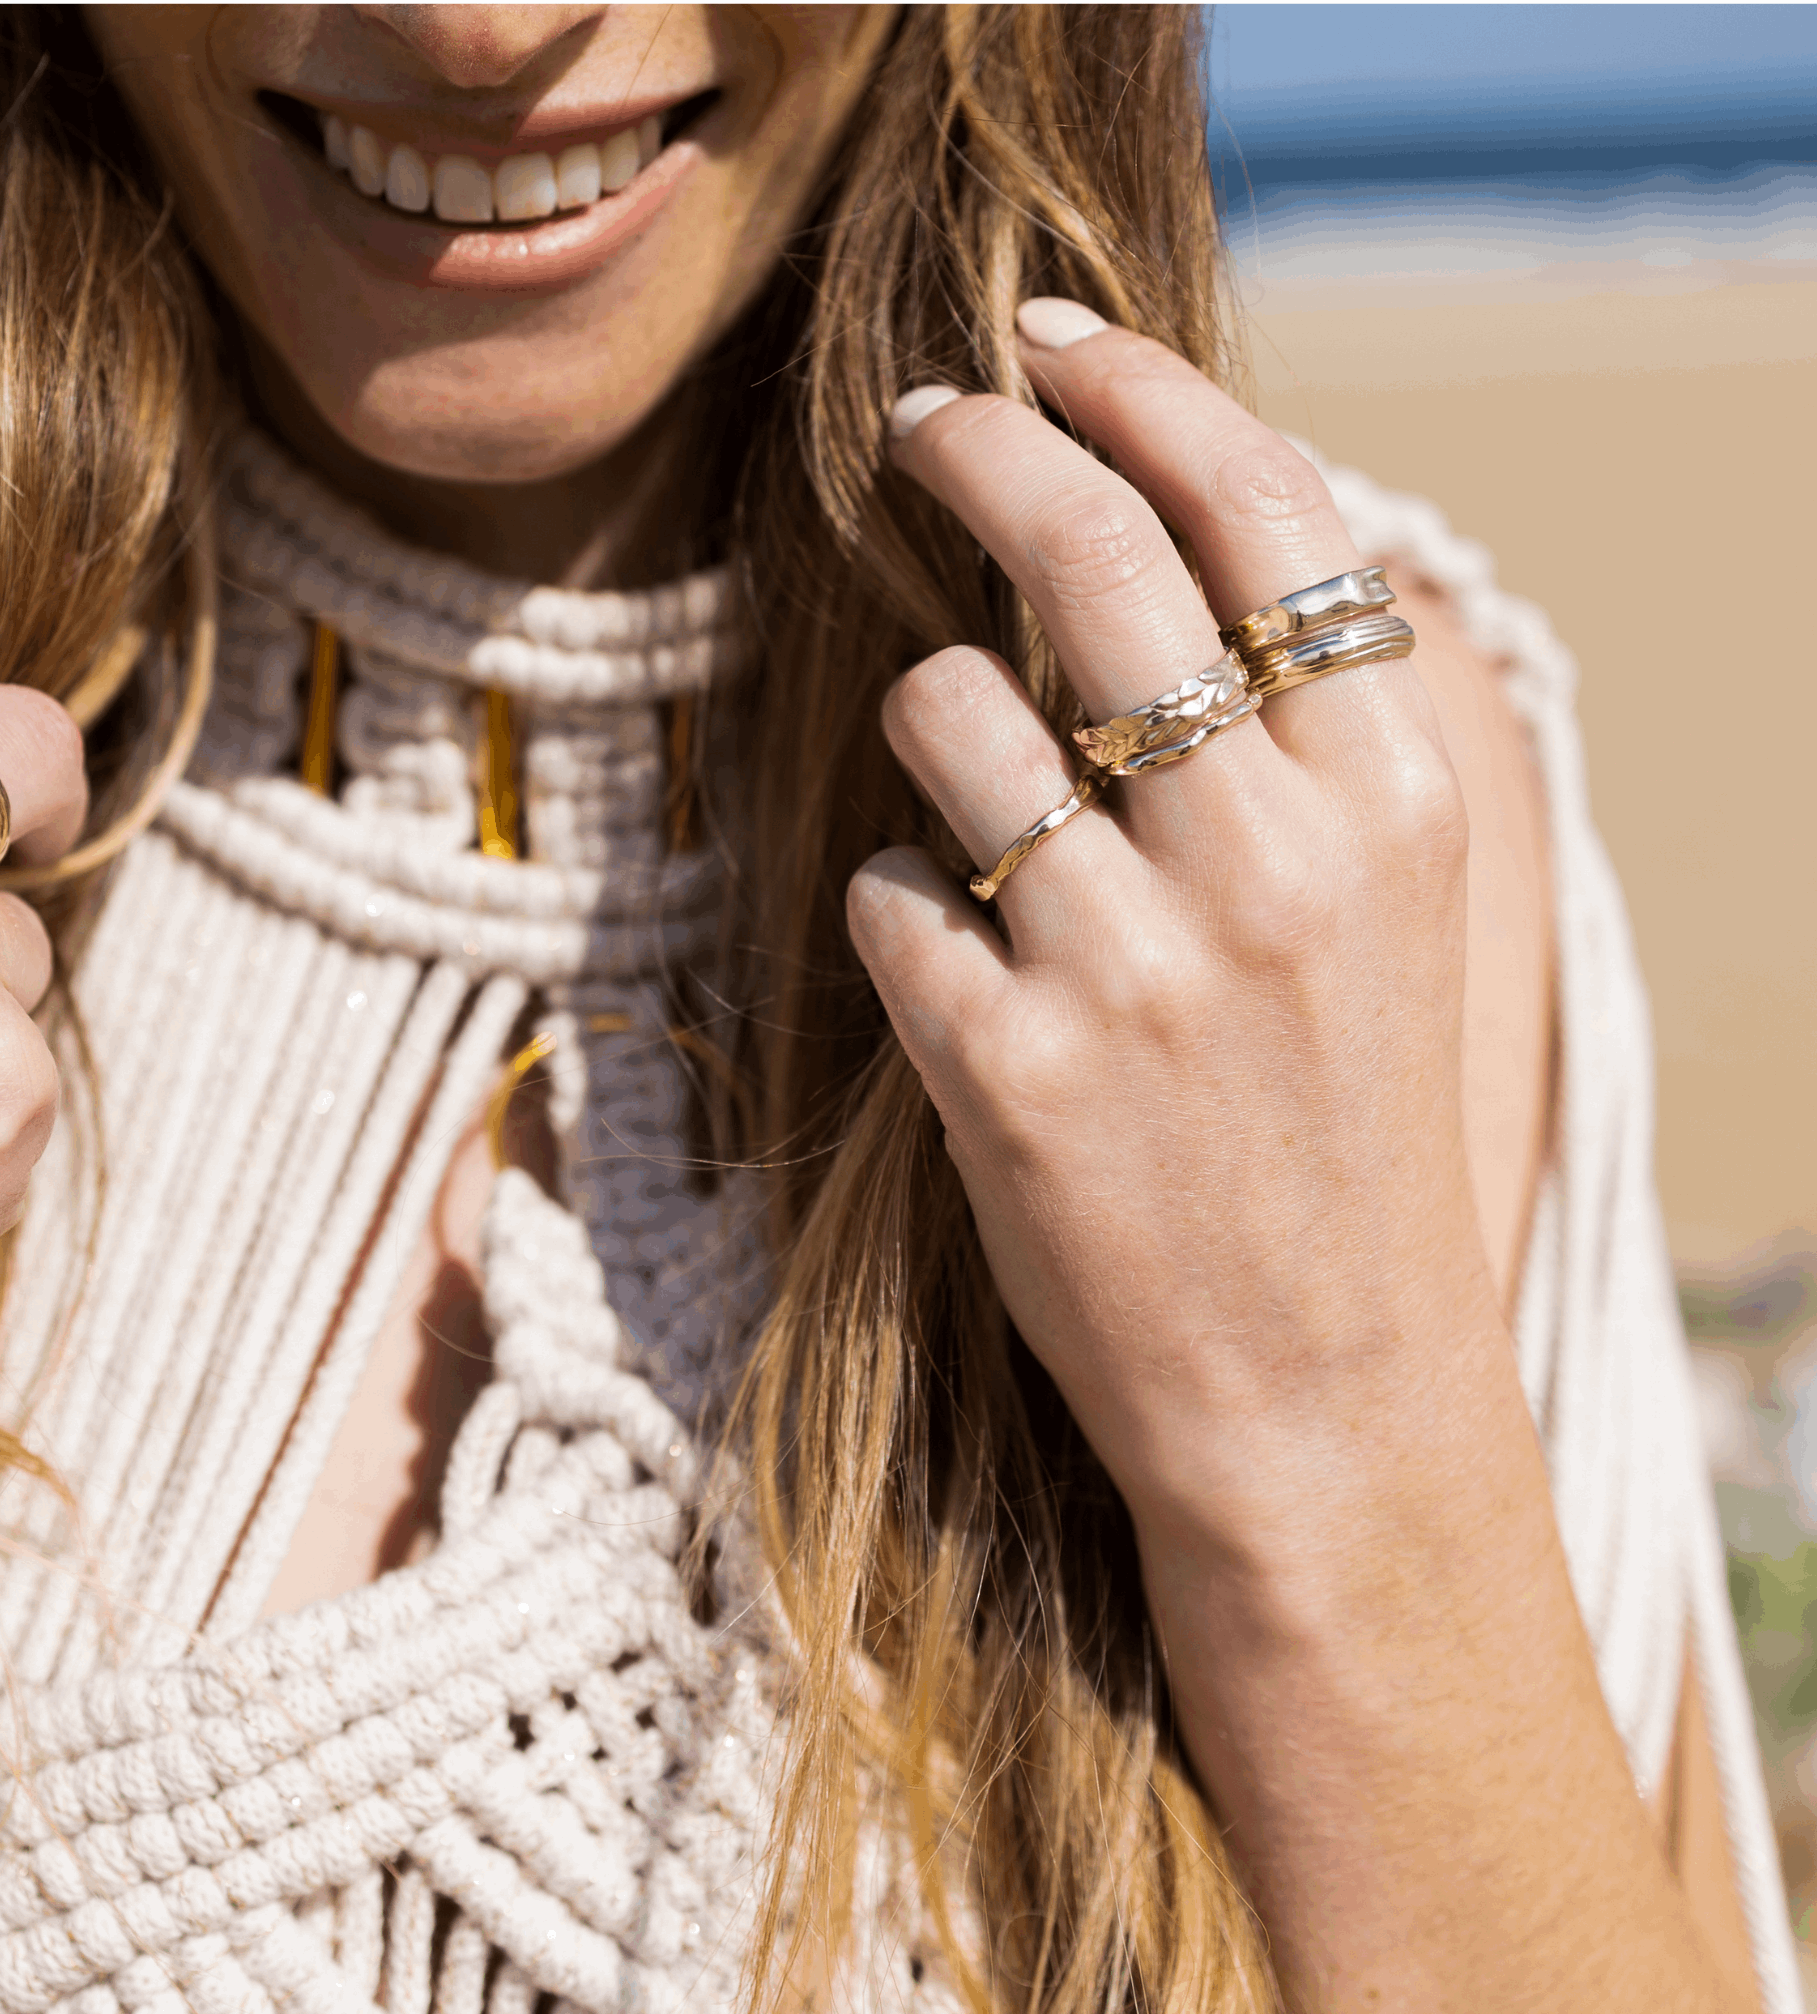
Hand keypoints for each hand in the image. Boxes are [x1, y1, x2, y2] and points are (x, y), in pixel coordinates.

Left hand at [853, 310, 1495, 1545]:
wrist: (1325, 1401)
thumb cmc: (1340, 1141)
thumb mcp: (1380, 914)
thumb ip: (1299, 734)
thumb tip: (1154, 543)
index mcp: (1393, 795)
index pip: (1262, 504)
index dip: (1142, 391)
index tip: (1050, 342)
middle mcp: (1273, 852)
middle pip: (1085, 554)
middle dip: (975, 451)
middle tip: (920, 425)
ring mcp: (1132, 961)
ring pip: (943, 714)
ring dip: (927, 727)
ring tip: (973, 803)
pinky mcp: (1006, 1068)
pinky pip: (889, 892)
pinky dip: (905, 908)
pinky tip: (965, 979)